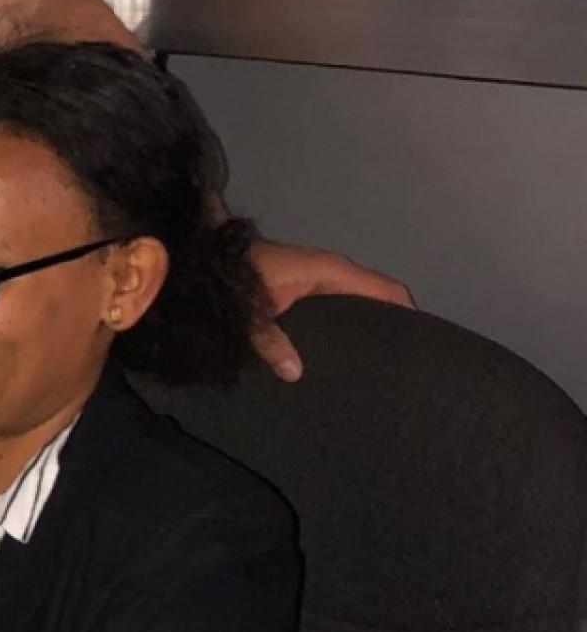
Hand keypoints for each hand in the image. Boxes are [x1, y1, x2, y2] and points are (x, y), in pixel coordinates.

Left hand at [247, 238, 414, 382]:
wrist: (208, 257)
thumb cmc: (236, 278)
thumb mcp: (253, 314)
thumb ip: (272, 343)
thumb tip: (295, 373)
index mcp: (331, 272)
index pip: (384, 289)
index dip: (406, 311)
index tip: (422, 339)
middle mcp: (333, 271)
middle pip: (375, 296)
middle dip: (388, 321)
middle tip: (399, 356)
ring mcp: (320, 276)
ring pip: (357, 299)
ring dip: (367, 321)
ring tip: (378, 356)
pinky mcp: (307, 284)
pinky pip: (339, 301)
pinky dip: (348, 318)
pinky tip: (346, 345)